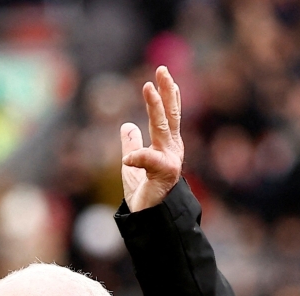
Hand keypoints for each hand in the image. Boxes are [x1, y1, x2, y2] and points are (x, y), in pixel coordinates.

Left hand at [120, 66, 184, 212]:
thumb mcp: (132, 166)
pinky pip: (150, 161)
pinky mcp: (164, 175)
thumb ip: (132, 144)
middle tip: (161, 70)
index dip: (166, 95)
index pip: (168, 116)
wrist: (151, 221)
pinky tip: (128, 157)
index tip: (162, 75)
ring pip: (162, 128)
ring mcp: (170, 161)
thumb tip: (127, 126)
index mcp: (167, 147)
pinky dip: (139, 156)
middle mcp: (172, 150)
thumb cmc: (145, 195)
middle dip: (167, 92)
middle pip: (170, 115)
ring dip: (156, 107)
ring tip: (148, 88)